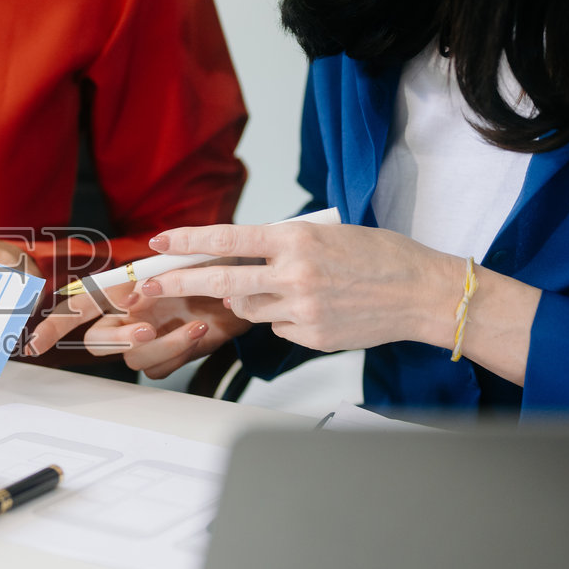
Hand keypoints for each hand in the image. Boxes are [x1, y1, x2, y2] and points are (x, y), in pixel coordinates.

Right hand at [25, 283, 250, 378]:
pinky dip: (181, 351)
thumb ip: (155, 276)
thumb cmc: (212, 265)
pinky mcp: (168, 355)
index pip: (76, 308)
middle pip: (96, 340)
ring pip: (132, 358)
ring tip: (194, 324)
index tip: (36, 343)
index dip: (54, 326)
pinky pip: (160, 368)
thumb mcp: (184, 259)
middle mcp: (127, 316)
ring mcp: (146, 338)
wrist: (248, 284)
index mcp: (121, 289)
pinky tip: (200, 330)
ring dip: (164, 344)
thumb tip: (131, 297)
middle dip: (117, 338)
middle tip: (145, 329)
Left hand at [139, 223, 462, 352]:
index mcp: (296, 238)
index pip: (227, 238)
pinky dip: (284, 317)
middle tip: (146, 287)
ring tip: (290, 288)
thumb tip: (241, 260)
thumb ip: (282, 247)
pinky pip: (276, 326)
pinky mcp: (309, 334)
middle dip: (176, 283)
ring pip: (247, 306)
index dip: (187, 242)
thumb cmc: (380, 257)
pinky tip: (316, 308)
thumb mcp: (327, 234)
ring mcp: (300, 308)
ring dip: (250, 298)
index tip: (159, 243)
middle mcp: (293, 273)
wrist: (421, 293)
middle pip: (218, 279)